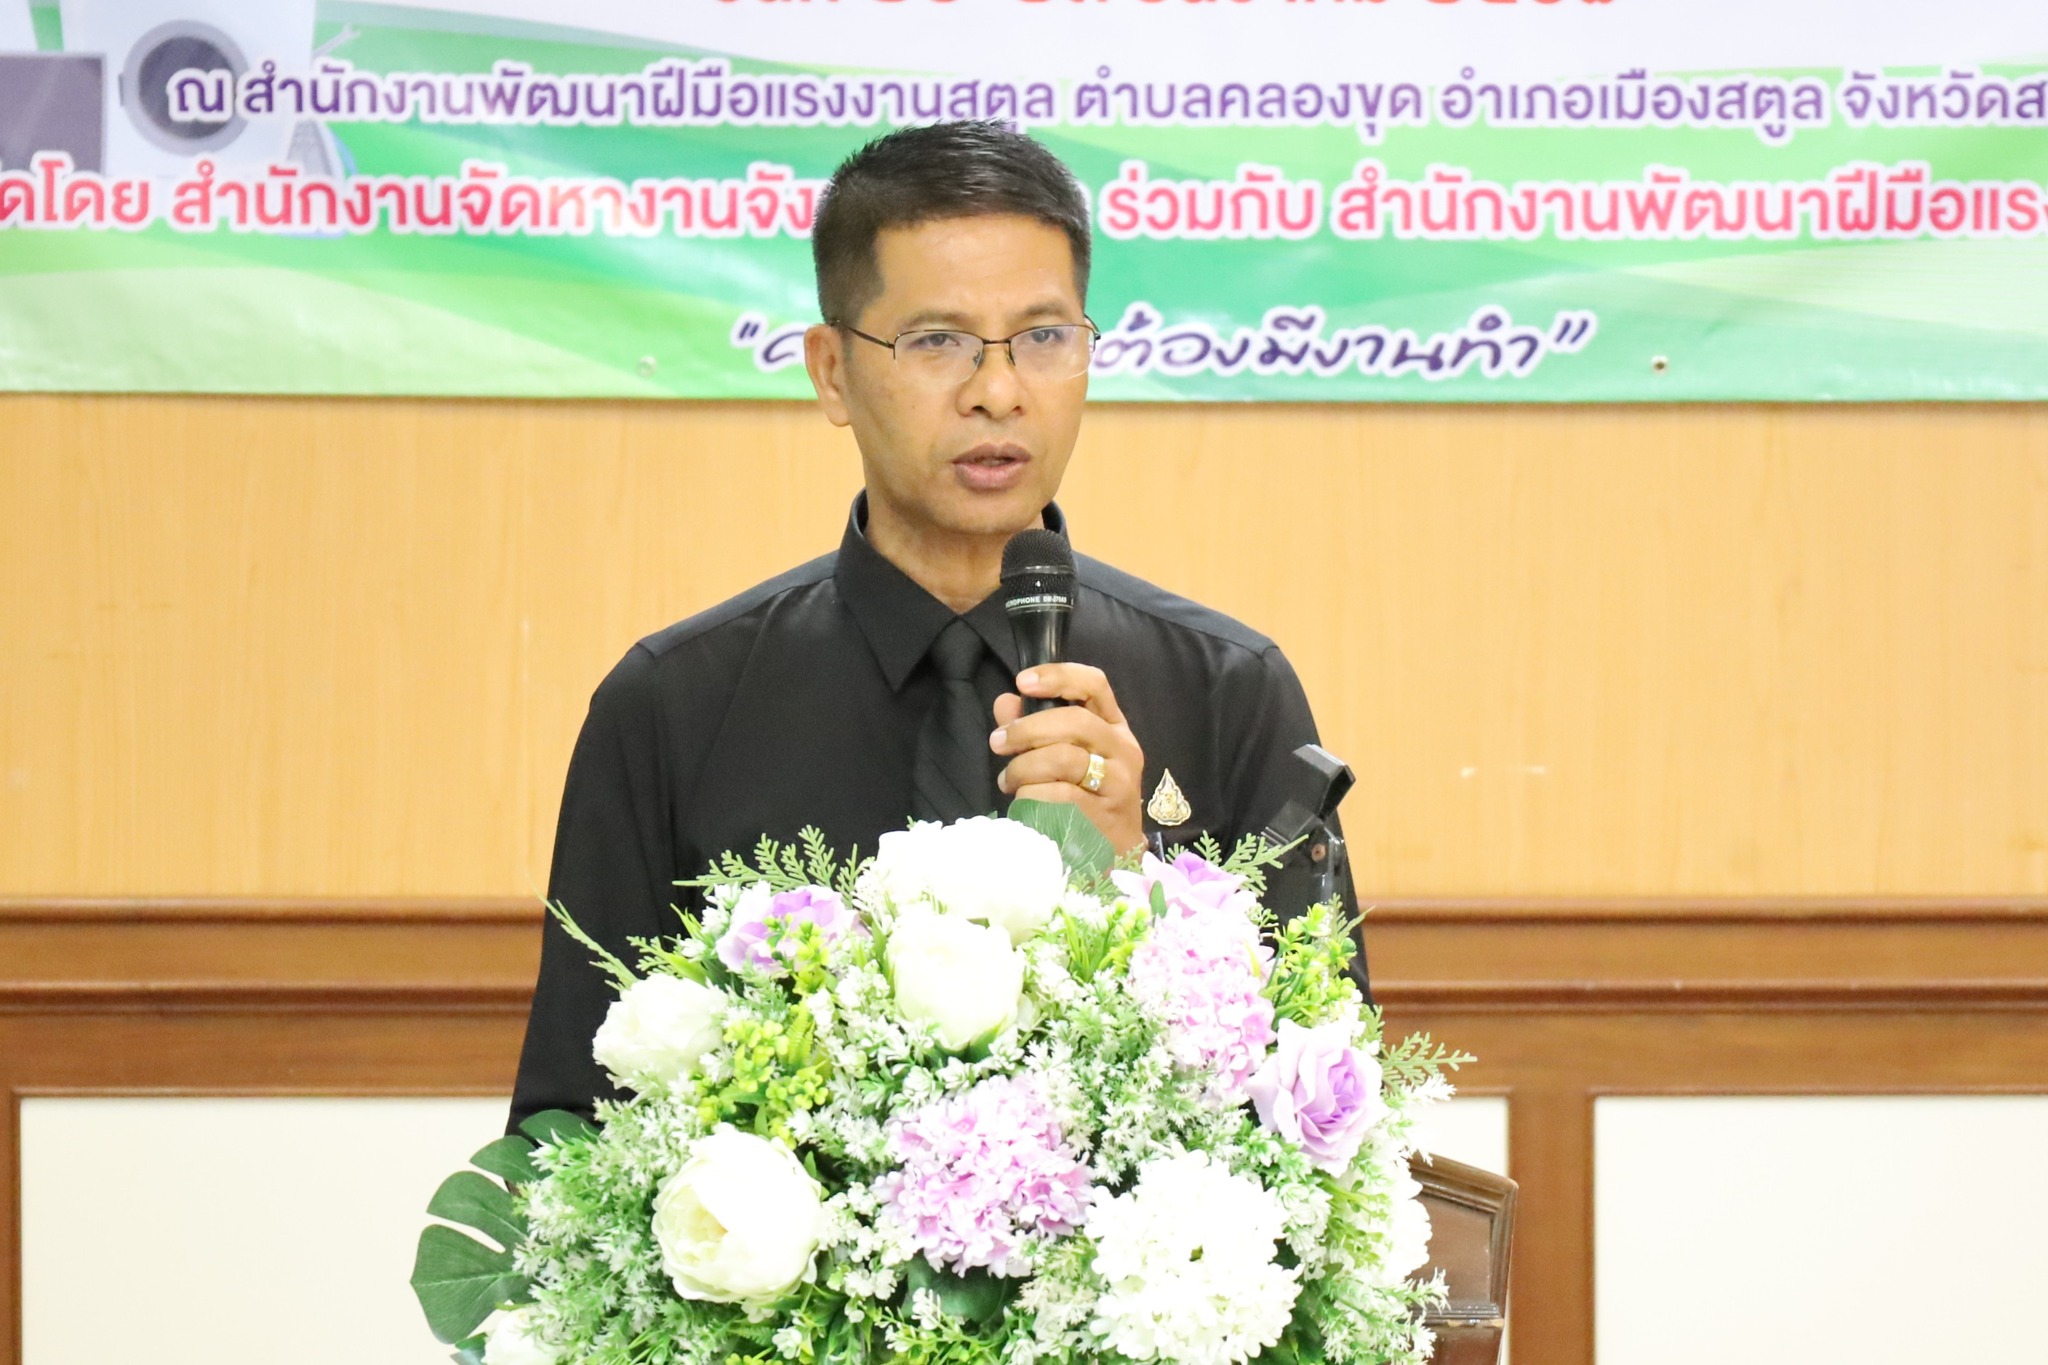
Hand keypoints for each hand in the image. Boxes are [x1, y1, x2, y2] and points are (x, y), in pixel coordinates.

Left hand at [990, 664, 1146, 854]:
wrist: (1114, 854)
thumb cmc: (1085, 798)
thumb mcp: (1063, 757)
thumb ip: (1033, 728)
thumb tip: (1005, 702)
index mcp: (1112, 727)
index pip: (1095, 685)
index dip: (1058, 676)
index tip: (1023, 682)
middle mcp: (1122, 749)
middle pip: (1075, 721)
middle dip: (1027, 729)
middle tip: (998, 743)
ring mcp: (1118, 783)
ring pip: (1063, 759)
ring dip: (1024, 768)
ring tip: (1009, 781)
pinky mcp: (1105, 815)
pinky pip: (1058, 796)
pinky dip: (1031, 797)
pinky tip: (1024, 804)